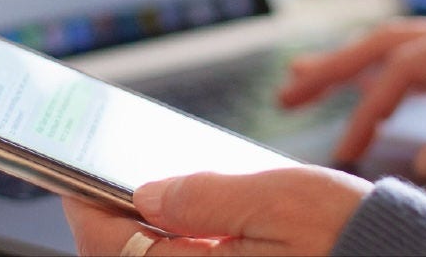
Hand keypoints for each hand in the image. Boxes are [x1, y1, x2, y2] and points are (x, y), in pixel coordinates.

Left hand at [61, 167, 370, 256]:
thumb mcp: (278, 199)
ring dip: (149, 235)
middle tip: (106, 182)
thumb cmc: (353, 238)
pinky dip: (185, 246)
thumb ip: (206, 197)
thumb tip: (148, 193)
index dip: (86, 210)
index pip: (114, 248)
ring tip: (148, 194)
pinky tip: (194, 218)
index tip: (72, 178)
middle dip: (115, 223)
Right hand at [279, 9, 425, 178]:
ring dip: (355, 66)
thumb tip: (423, 161)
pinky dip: (390, 77)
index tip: (345, 148)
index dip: (370, 108)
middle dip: (336, 66)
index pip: (409, 68)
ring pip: (404, 49)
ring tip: (306, 82)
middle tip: (288, 91)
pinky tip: (371, 93)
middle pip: (391, 43)